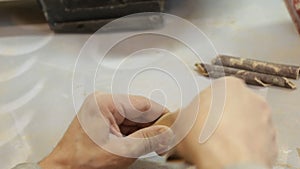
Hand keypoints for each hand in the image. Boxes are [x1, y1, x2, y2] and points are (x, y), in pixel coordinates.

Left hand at [39, 92, 173, 168]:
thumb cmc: (81, 161)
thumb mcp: (121, 151)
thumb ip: (147, 140)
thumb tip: (166, 131)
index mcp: (104, 103)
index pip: (143, 104)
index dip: (162, 114)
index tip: (175, 123)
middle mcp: (104, 103)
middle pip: (139, 111)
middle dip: (154, 126)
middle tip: (167, 139)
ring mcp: (104, 111)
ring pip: (135, 118)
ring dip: (146, 131)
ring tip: (157, 144)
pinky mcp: (105, 120)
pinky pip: (128, 124)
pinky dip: (137, 134)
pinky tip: (143, 143)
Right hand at [156, 77, 277, 168]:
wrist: (227, 164)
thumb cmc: (206, 140)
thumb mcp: (179, 122)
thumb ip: (179, 117)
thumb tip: (174, 123)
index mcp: (228, 86)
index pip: (214, 94)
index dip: (203, 109)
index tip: (198, 119)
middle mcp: (251, 98)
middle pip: (231, 107)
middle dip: (220, 119)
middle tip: (207, 133)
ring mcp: (264, 119)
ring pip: (245, 124)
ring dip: (234, 132)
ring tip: (219, 146)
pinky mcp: (272, 140)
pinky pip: (255, 140)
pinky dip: (245, 146)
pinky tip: (231, 153)